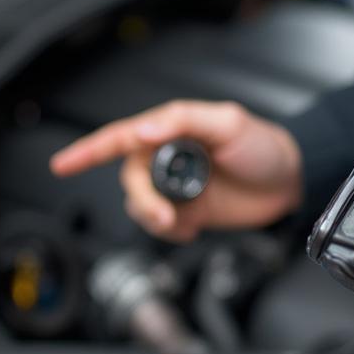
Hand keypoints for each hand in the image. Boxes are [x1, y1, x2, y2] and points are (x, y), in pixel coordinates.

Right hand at [49, 100, 303, 241]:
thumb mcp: (228, 122)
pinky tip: (194, 227)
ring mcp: (176, 186)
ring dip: (154, 218)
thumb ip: (184, 121)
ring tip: (181, 222)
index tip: (62, 164)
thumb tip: (144, 128)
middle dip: (142, 200)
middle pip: (130, 180)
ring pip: (141, 206)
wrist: (290, 181)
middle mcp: (167, 157)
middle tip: (167, 214)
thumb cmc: (262, 145)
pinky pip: (162, 226)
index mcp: (170, 129)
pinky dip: (172, 232)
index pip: (121, 137)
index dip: (88, 151)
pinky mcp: (188, 211)